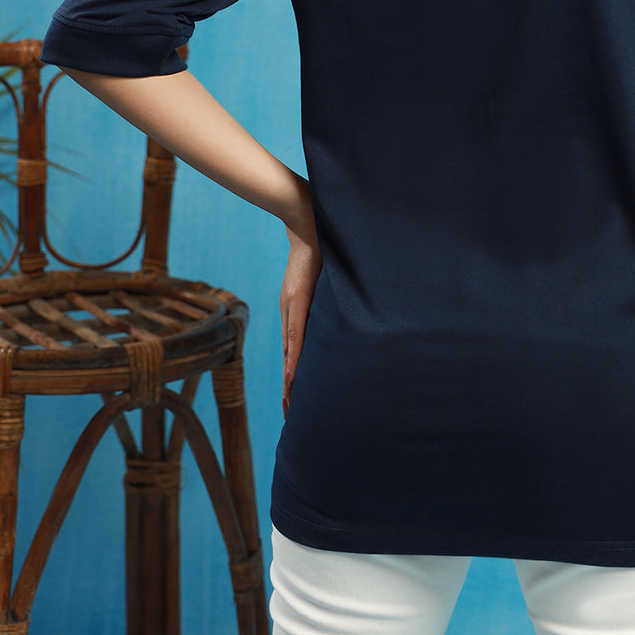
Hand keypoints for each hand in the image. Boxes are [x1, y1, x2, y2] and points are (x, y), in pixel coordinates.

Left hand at [280, 211, 322, 419]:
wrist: (307, 221)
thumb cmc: (320, 245)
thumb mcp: (327, 276)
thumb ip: (329, 293)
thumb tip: (344, 304)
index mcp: (298, 308)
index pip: (296, 348)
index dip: (295, 373)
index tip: (295, 396)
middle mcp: (292, 312)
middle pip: (290, 357)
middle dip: (290, 386)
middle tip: (289, 412)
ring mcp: (293, 307)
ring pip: (290, 353)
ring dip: (290, 380)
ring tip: (289, 404)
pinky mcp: (297, 301)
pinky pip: (295, 336)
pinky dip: (294, 359)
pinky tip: (292, 378)